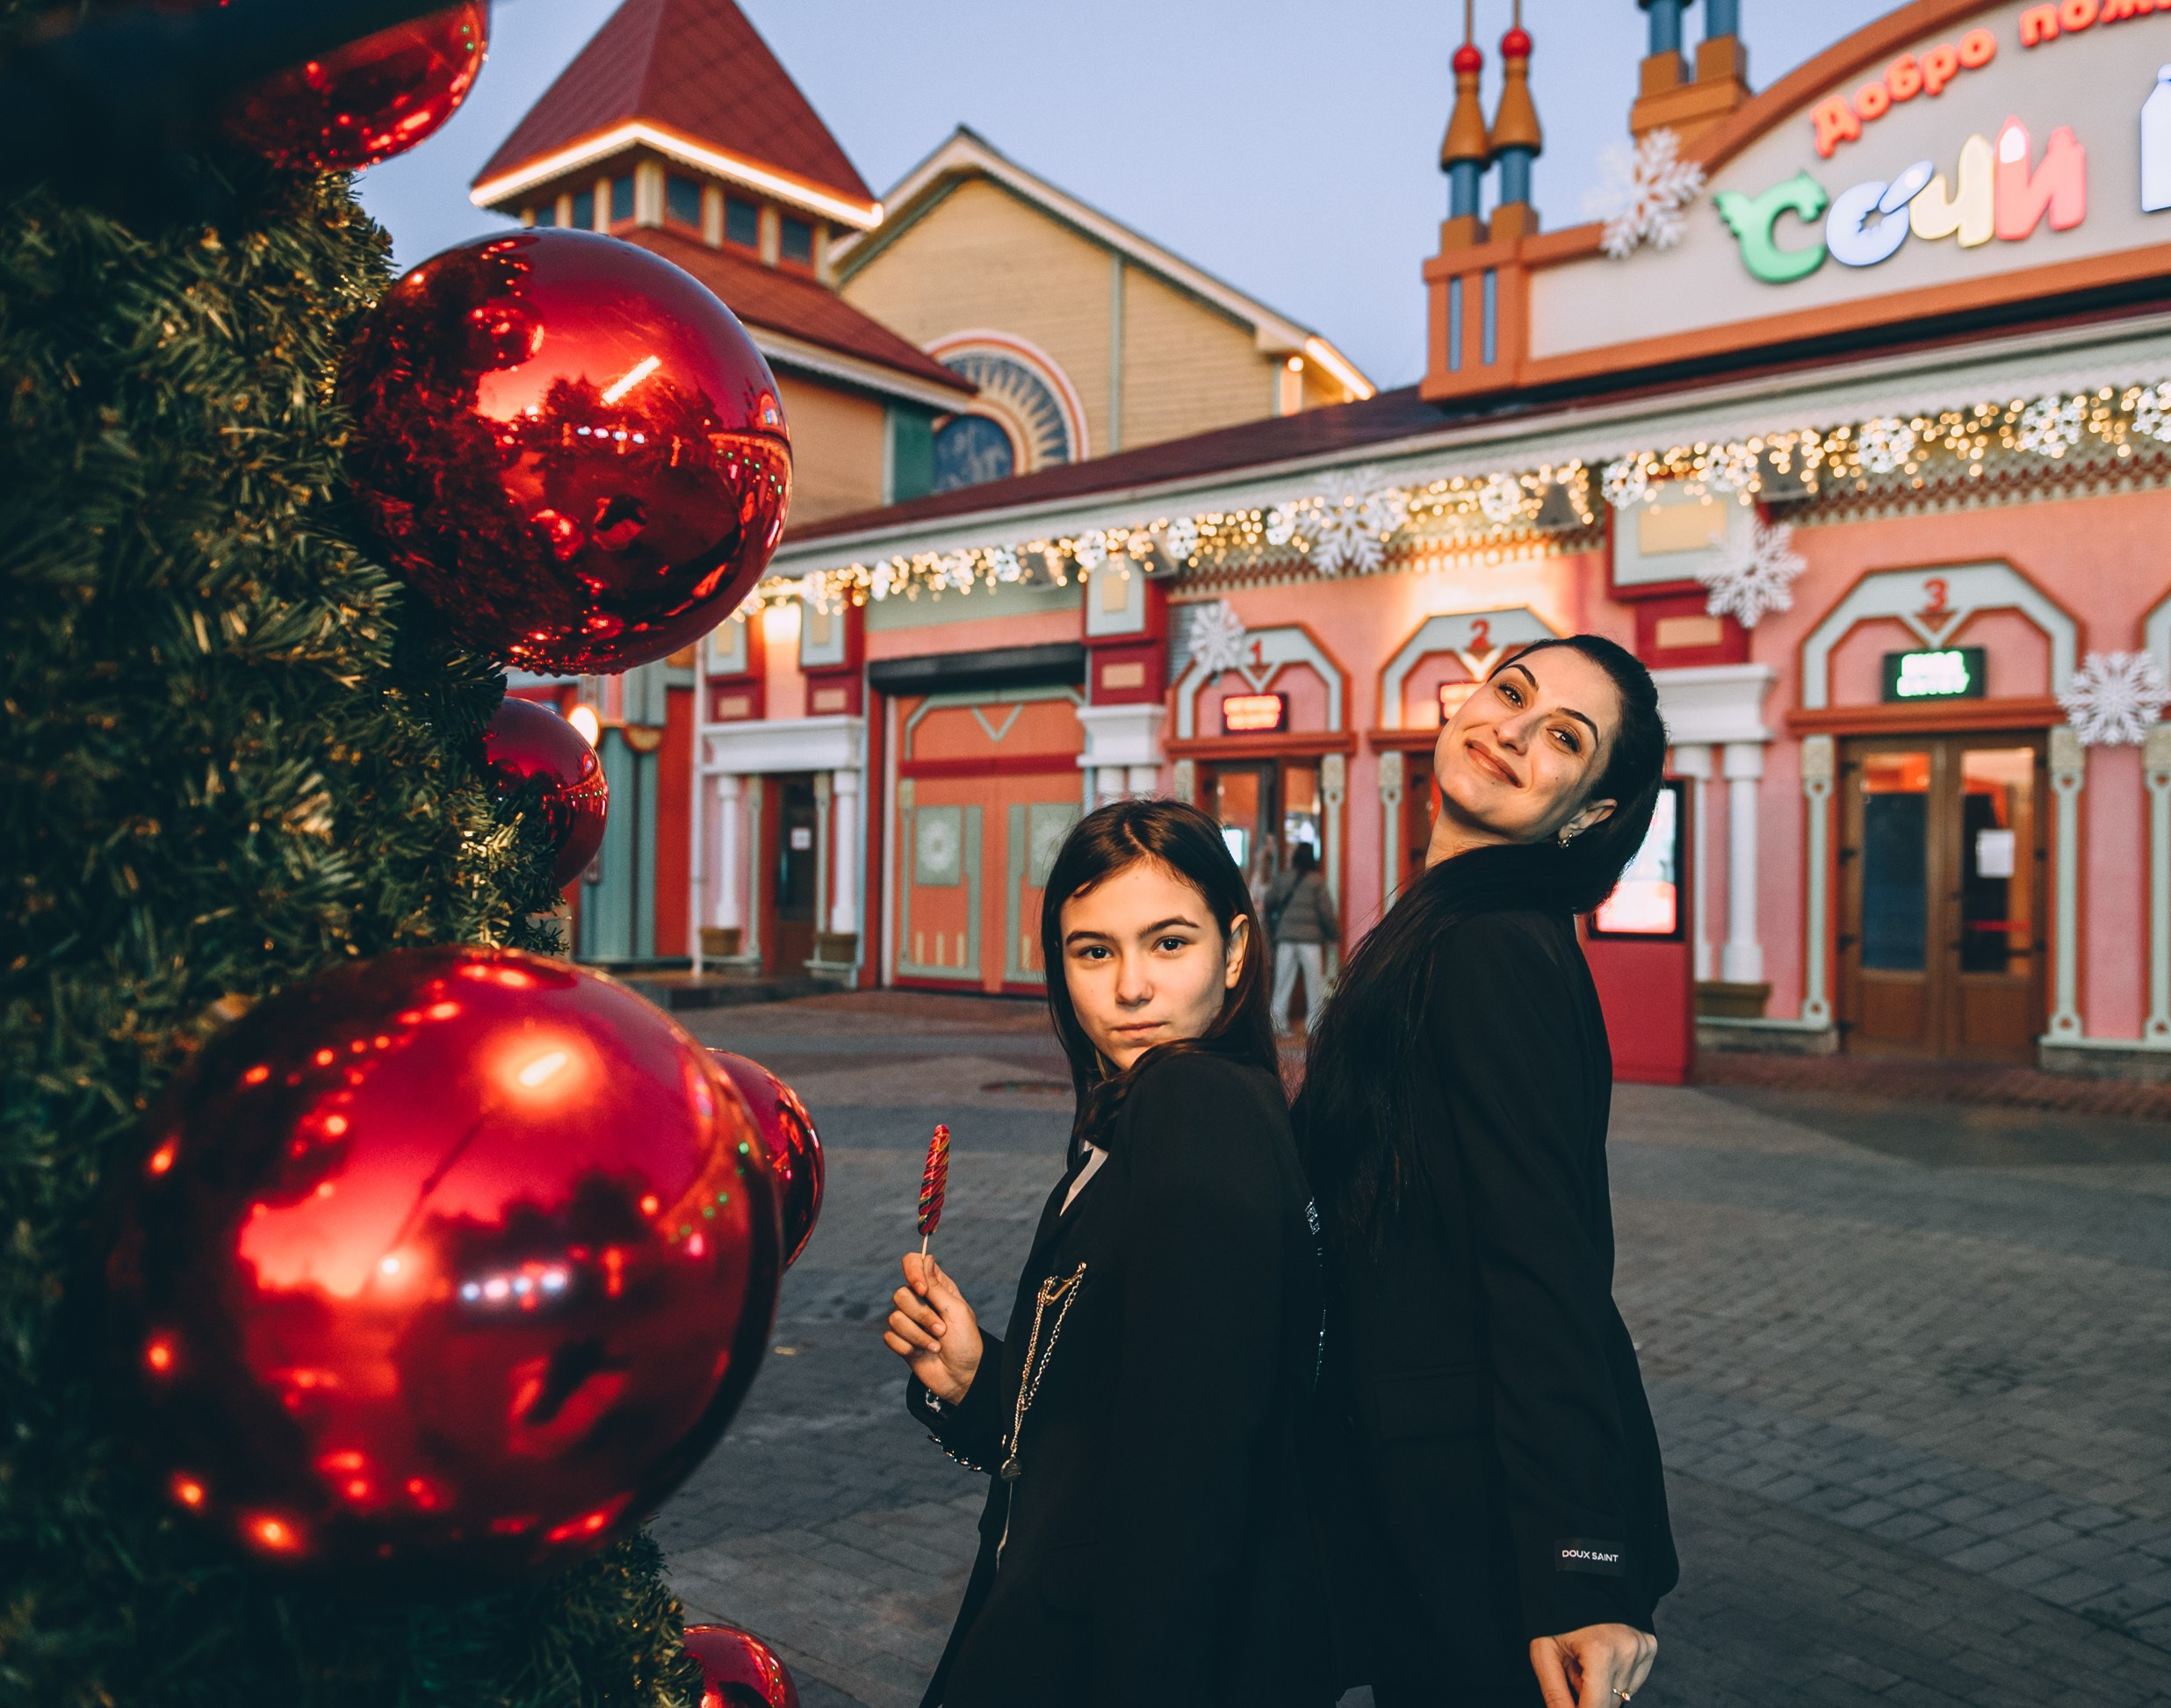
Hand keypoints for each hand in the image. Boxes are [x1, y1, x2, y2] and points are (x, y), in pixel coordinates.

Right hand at [882, 1251, 982, 1405]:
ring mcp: (909, 1322)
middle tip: (941, 1329)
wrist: (963, 1376)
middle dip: (921, 1315)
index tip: (922, 1289)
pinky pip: (890, 1337)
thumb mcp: (956, 1310)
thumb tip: (925, 1257)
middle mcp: (919, 1301)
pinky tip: (923, 1353)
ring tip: (936, 1345)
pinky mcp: (901, 1342)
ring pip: (894, 1318)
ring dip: (918, 1335)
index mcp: (936, 1287)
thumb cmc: (966, 1341)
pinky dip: (909, 1347)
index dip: (912, 1272)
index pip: (912, 1263)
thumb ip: (936, 1286)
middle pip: (900, 1294)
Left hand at [1529, 1624, 1655, 1707]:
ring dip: (1601, 1687)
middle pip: (1609, 1703)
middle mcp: (1628, 1650)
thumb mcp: (1544, 1652)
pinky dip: (1615, 1677)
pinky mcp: (1650, 1646)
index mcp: (1601, 1651)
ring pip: (1622, 1694)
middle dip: (1587, 1697)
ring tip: (1585, 1660)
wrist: (1580, 1579)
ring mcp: (1643, 1647)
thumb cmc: (1557, 1615)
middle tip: (1572, 1670)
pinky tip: (1601, 1657)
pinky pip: (1633, 1680)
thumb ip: (1555, 1693)